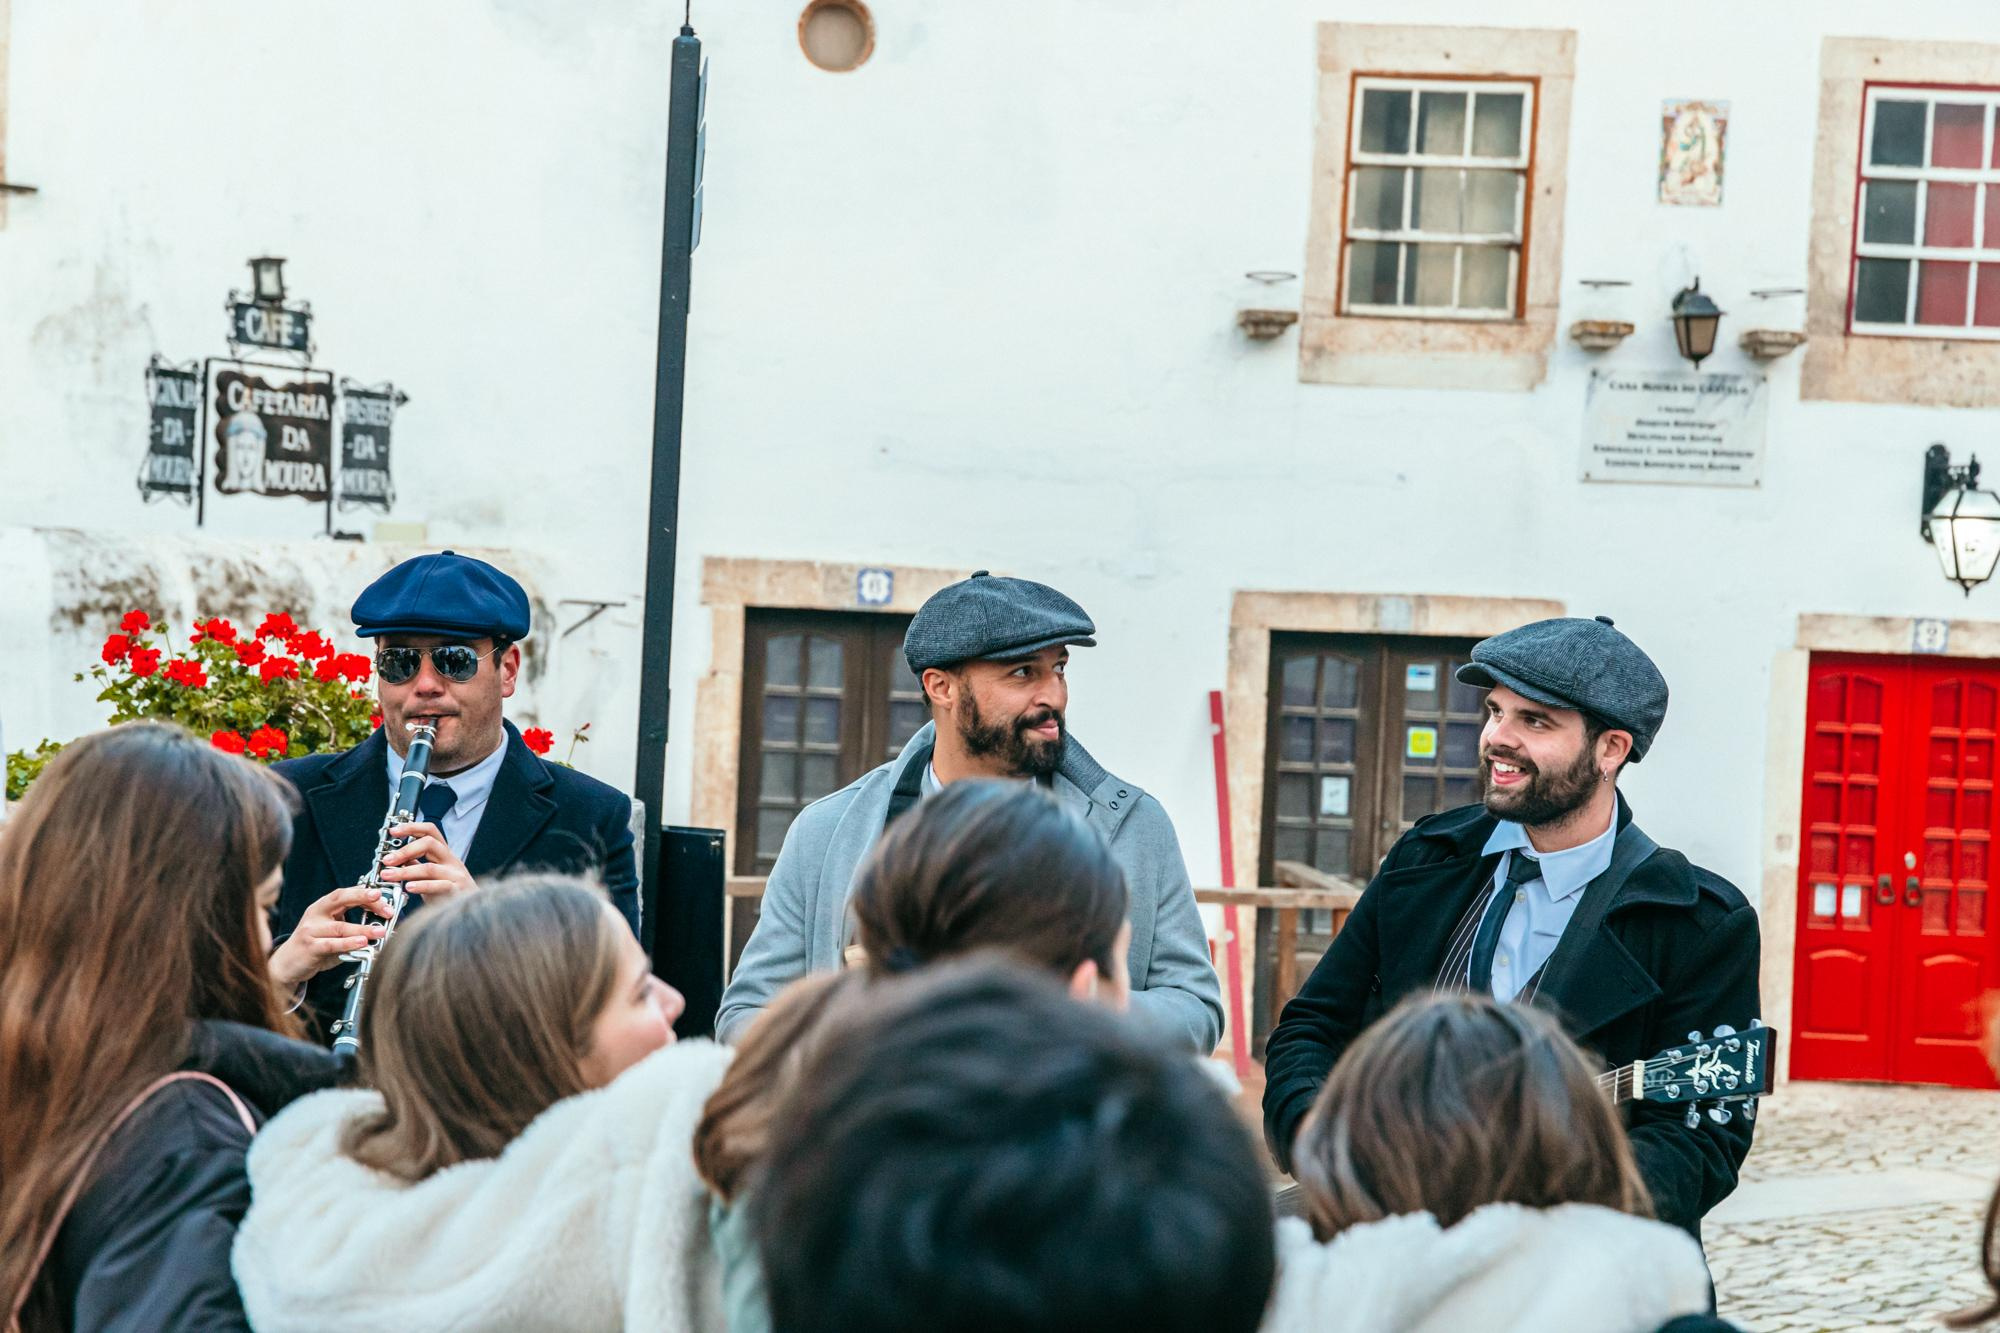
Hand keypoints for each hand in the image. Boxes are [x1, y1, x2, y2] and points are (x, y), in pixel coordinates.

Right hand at [268, 885, 394, 989]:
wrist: (287, 963)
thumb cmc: (315, 945)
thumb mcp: (333, 931)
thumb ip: (352, 926)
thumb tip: (382, 924)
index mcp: (323, 906)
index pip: (345, 893)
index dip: (364, 893)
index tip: (382, 896)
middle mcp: (315, 914)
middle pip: (339, 899)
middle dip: (362, 898)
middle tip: (382, 903)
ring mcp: (311, 930)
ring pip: (340, 927)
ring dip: (363, 929)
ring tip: (380, 931)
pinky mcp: (309, 947)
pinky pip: (331, 944)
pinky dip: (348, 943)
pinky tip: (362, 943)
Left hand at [379, 821, 478, 906]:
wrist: (475, 910)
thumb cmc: (449, 893)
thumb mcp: (431, 875)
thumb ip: (416, 865)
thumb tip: (394, 857)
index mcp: (444, 854)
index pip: (430, 831)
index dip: (411, 827)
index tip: (393, 831)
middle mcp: (451, 861)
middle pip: (430, 844)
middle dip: (405, 850)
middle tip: (387, 860)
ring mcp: (455, 875)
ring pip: (429, 867)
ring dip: (405, 871)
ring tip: (388, 876)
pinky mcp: (457, 891)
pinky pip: (439, 885)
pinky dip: (422, 886)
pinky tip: (409, 888)